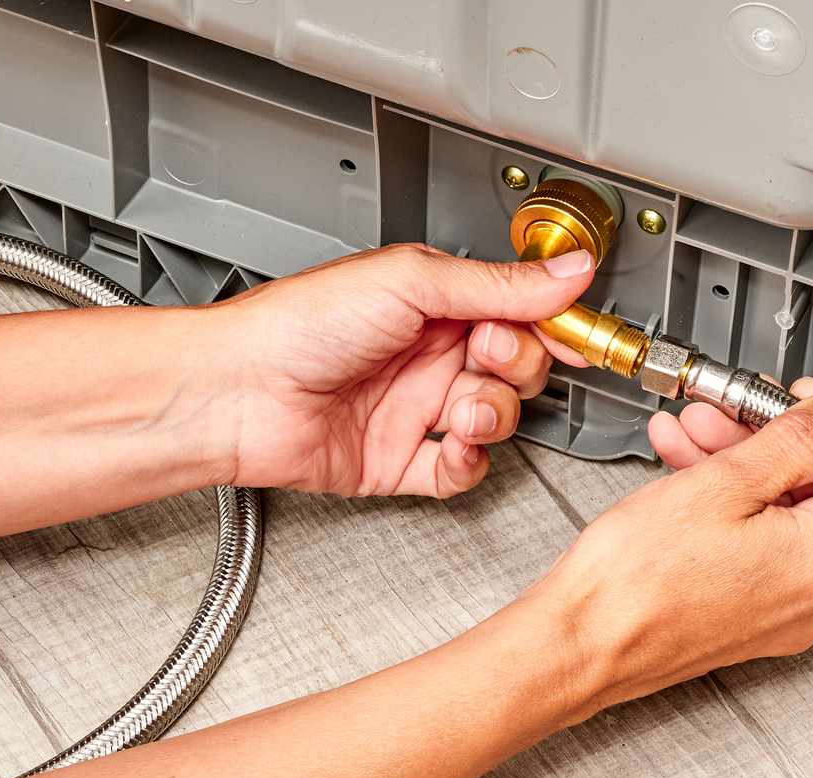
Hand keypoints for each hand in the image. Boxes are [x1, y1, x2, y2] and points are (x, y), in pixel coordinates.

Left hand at [210, 243, 593, 496]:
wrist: (238, 391)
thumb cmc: (299, 325)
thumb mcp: (412, 282)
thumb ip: (499, 284)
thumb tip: (569, 271)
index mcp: (436, 304)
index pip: (519, 315)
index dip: (550, 328)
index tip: (573, 335)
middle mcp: (430, 355)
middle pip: (516, 370)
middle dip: (513, 367)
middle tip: (482, 356)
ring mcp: (416, 409)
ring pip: (494, 421)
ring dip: (491, 416)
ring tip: (460, 407)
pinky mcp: (401, 461)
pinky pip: (459, 471)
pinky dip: (465, 462)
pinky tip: (449, 444)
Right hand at [531, 378, 812, 718]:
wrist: (577, 643)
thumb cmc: (635, 581)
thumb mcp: (724, 482)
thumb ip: (797, 440)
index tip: (807, 405)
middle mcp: (809, 598)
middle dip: (770, 442)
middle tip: (730, 413)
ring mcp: (773, 614)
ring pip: (776, 519)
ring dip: (737, 467)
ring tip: (690, 436)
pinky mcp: (738, 621)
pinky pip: (749, 549)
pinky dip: (722, 507)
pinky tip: (683, 472)